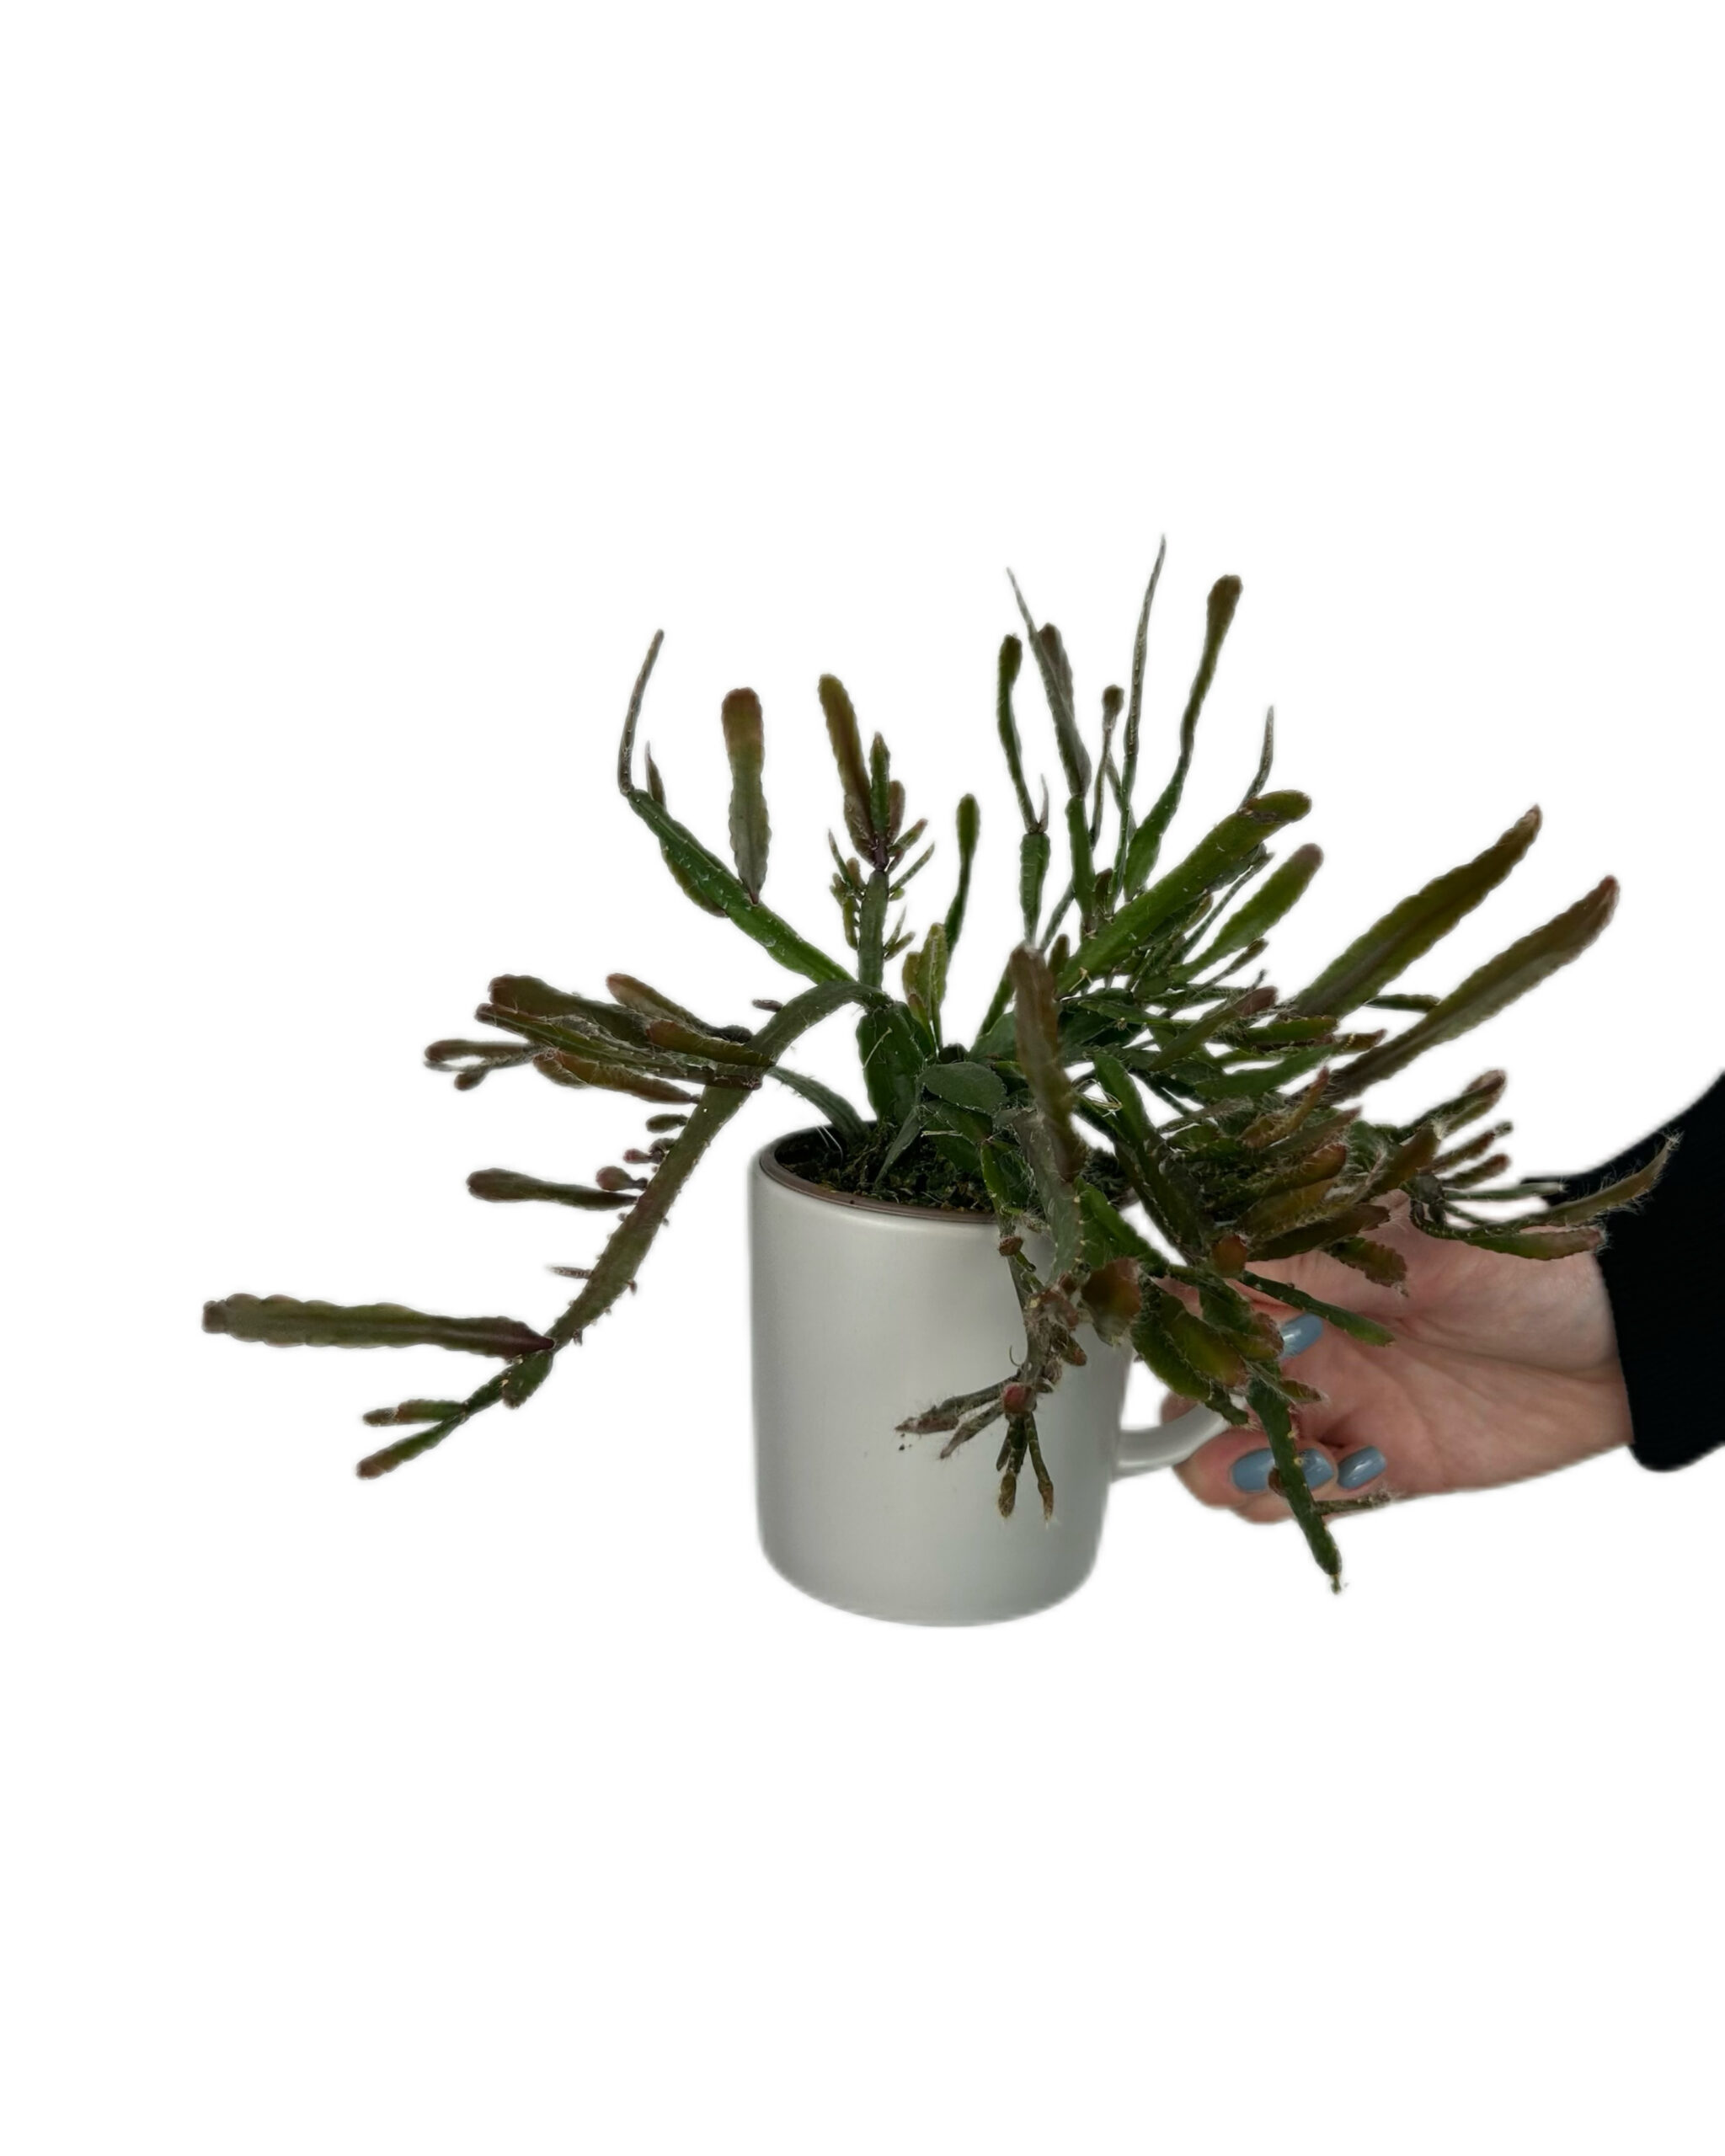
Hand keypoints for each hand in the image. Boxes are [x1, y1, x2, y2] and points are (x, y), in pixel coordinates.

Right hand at [1167, 1190, 1632, 1521]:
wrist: (1619, 1339)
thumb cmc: (1516, 1264)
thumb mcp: (1407, 1243)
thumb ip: (1307, 1261)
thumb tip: (1206, 1264)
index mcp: (1288, 1275)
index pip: (1193, 1309)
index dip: (1172, 1339)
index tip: (1185, 1354)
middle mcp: (1294, 1344)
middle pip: (1190, 1400)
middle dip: (1192, 1423)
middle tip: (1240, 1420)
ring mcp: (1331, 1409)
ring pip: (1229, 1462)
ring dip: (1238, 1472)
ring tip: (1288, 1460)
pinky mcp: (1373, 1468)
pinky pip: (1304, 1501)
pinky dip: (1310, 1498)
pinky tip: (1365, 1465)